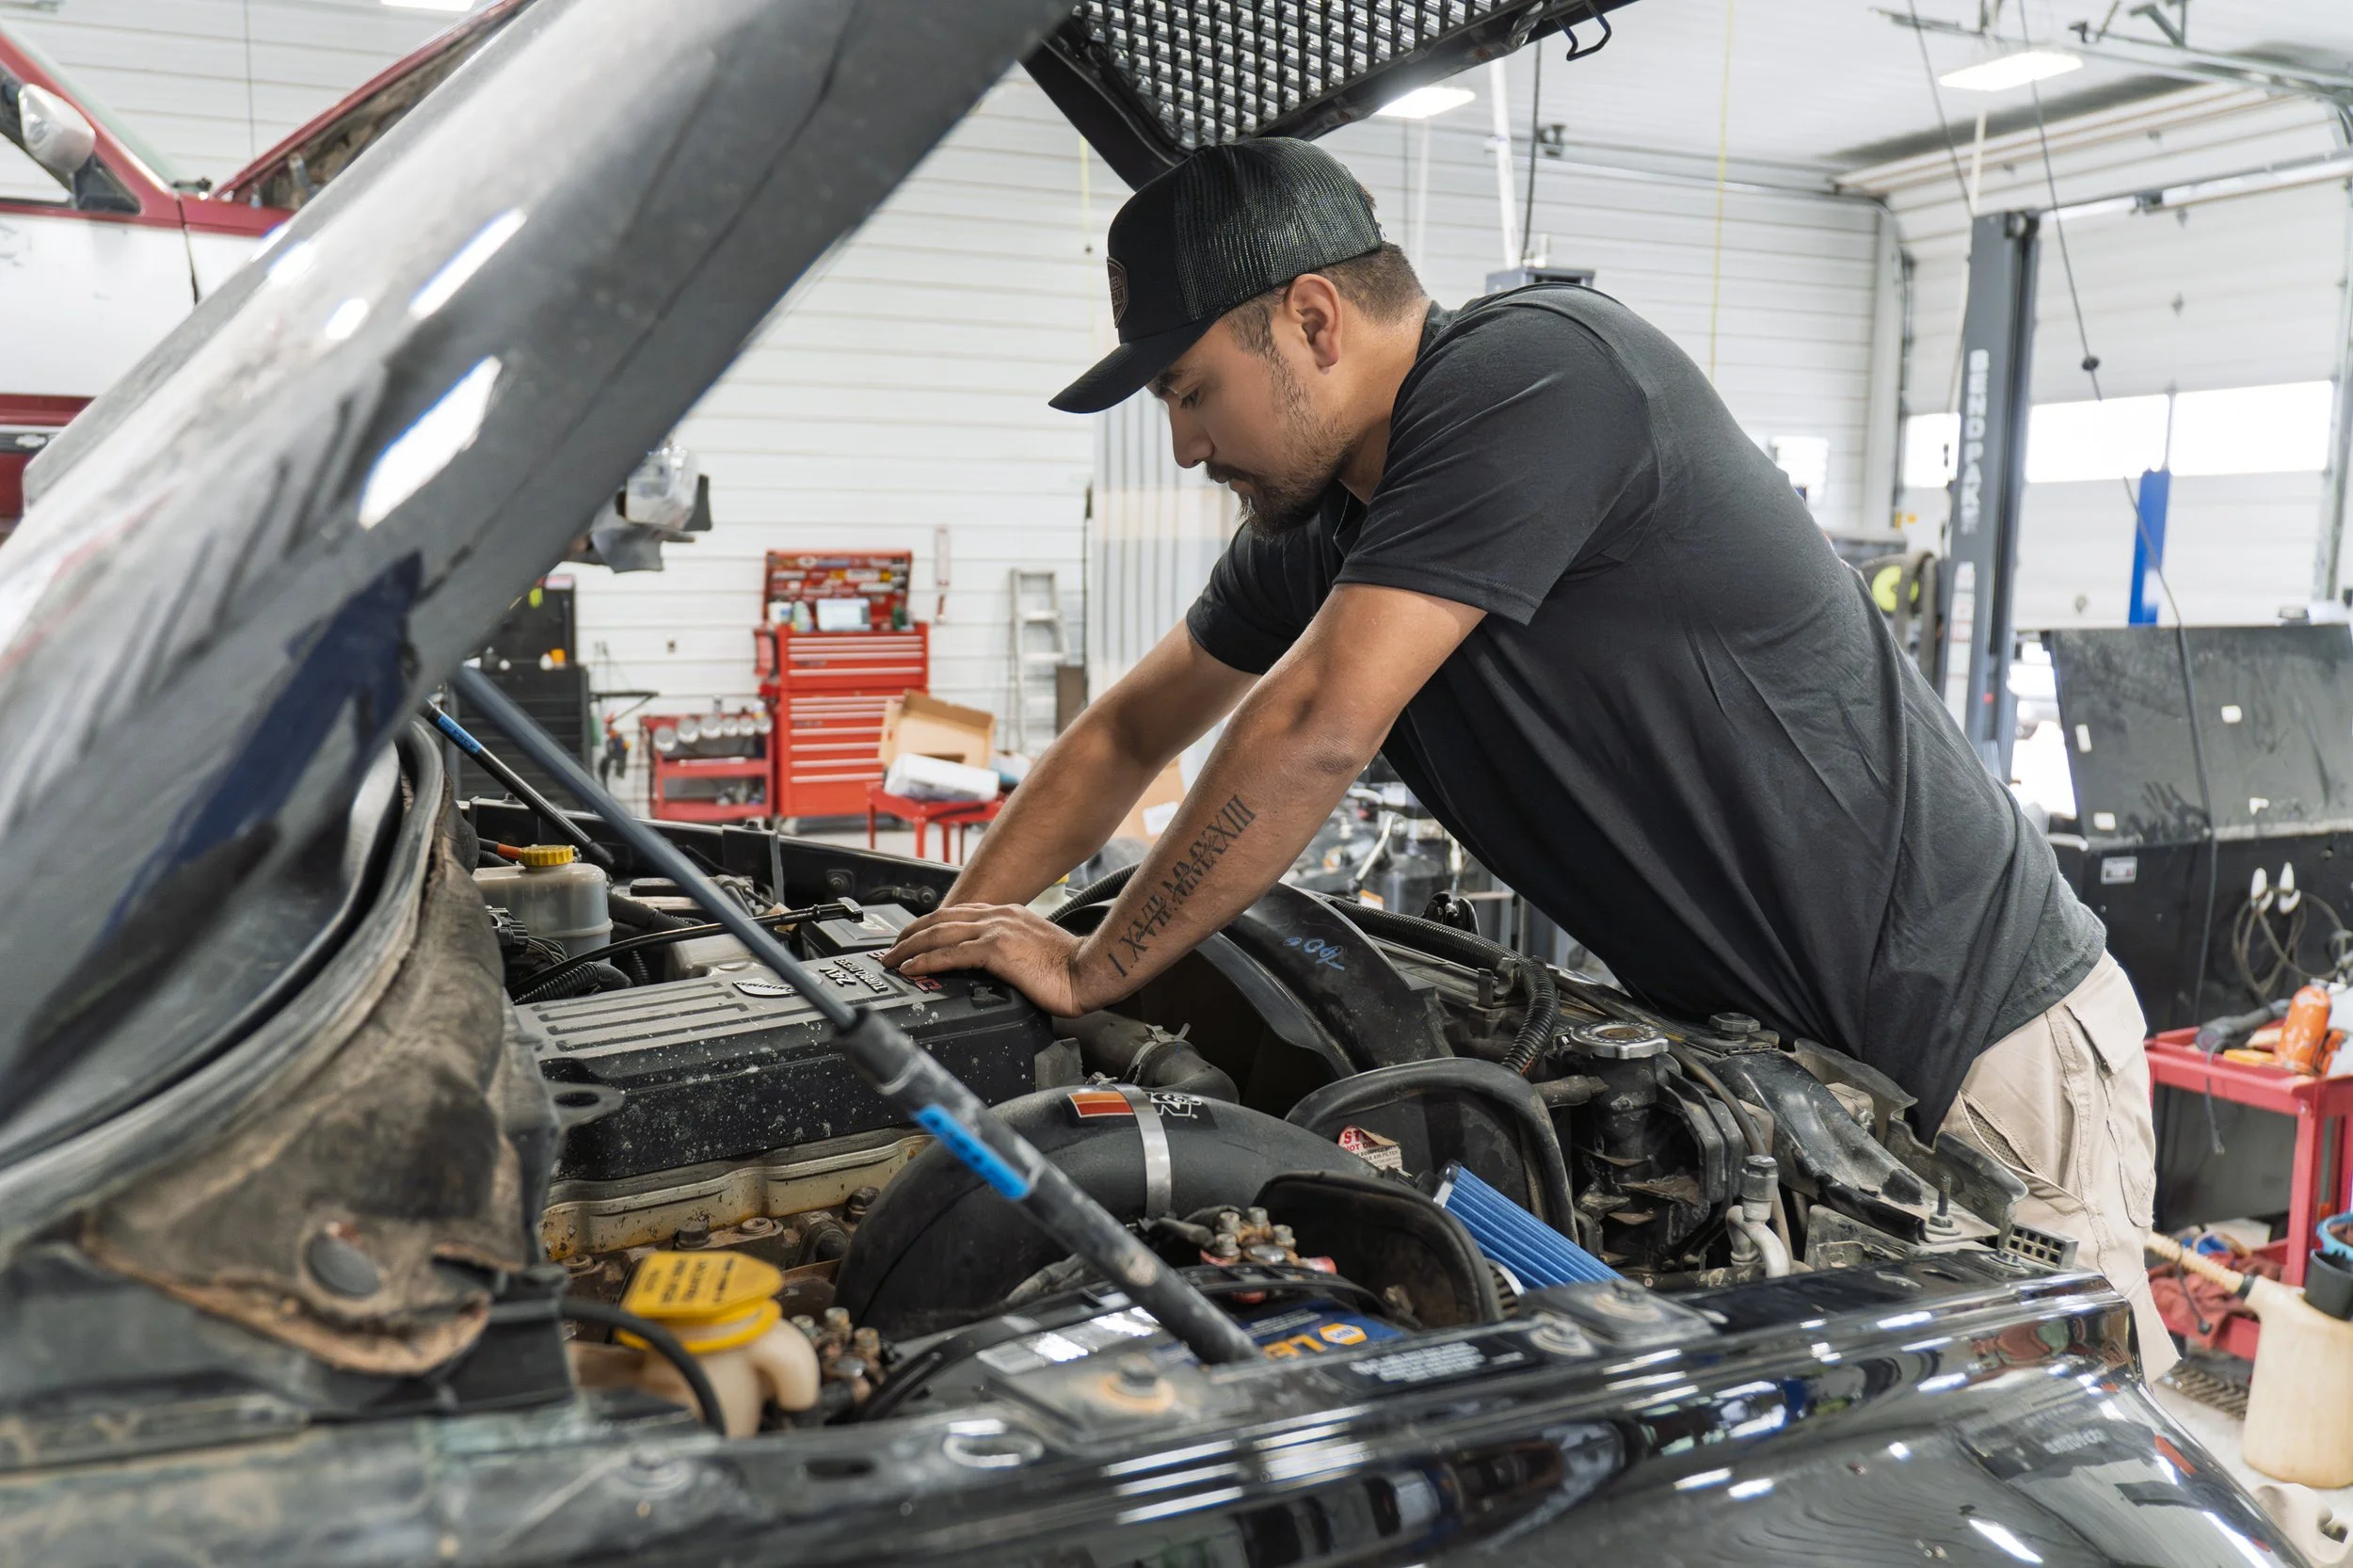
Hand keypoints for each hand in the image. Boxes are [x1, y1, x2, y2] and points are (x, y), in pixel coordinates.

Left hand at [880, 903, 1108, 1016]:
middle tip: (890, 950)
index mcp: (1007, 914)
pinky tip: (910, 968)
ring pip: (937, 933)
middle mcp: (998, 915)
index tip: (911, 939)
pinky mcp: (996, 949)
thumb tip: (991, 966)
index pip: (956, 914)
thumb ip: (1009, 950)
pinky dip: (924, 960)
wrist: (1090, 971)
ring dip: (908, 947)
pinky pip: (949, 954)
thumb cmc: (1070, 968)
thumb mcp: (1033, 951)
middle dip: (909, 934)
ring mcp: (996, 930)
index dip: (927, 925)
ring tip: (890, 960)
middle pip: (939, 919)